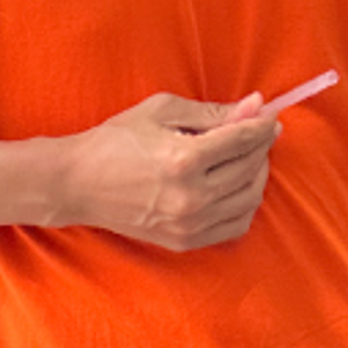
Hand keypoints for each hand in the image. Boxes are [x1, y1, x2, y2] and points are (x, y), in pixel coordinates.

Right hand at [55, 92, 279, 250]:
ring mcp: (189, 224)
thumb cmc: (116, 140)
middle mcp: (191, 197)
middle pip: (250, 169)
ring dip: (257, 174)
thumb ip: (212, 112)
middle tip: (259, 132)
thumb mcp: (161, 111)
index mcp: (183, 160)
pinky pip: (236, 225)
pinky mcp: (185, 241)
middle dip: (261, 146)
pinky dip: (246, 204)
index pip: (243, 140)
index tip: (269, 117)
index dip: (262, 125)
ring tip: (248, 157)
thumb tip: (255, 105)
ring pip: (249, 199)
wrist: (78, 184)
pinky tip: (237, 187)